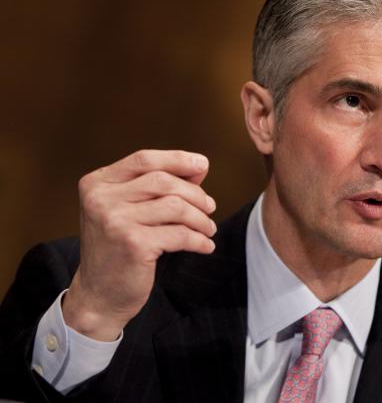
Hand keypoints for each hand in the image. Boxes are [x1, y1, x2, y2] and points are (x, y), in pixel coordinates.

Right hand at [62, 150, 216, 340]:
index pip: (144, 159)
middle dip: (195, 193)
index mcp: (97, 183)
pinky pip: (180, 234)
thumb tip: (200, 166)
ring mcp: (115, 221)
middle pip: (164, 181)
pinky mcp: (133, 244)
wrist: (99, 295)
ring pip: (176, 206)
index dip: (177, 159)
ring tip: (208, 228)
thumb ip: (159, 185)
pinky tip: (205, 246)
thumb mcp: (130, 210)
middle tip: (210, 207)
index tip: (203, 164)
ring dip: (200, 218)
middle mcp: (101, 199)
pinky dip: (199, 240)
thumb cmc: (119, 248)